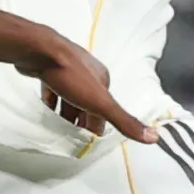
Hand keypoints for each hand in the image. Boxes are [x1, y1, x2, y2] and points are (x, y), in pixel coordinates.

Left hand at [15, 36, 156, 143]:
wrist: (39, 51)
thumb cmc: (71, 76)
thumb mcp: (101, 103)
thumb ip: (124, 121)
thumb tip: (154, 137)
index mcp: (102, 79)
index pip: (104, 108)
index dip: (97, 125)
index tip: (87, 141)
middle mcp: (87, 72)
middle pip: (86, 103)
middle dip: (81, 120)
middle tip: (71, 137)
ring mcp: (67, 68)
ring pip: (69, 96)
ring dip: (66, 112)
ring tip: (58, 128)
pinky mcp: (48, 68)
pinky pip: (52, 87)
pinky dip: (51, 100)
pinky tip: (46, 109)